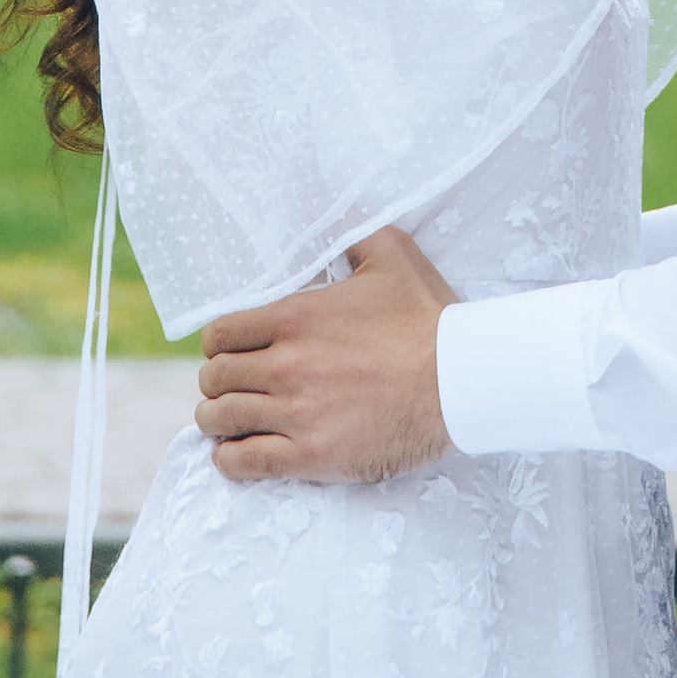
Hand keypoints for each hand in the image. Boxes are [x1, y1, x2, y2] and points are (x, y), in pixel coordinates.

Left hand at [196, 227, 455, 484]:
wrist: (461, 380)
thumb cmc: (428, 319)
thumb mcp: (393, 255)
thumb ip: (354, 232)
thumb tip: (335, 216)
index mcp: (296, 316)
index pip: (220, 333)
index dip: (221, 343)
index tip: (234, 351)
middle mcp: (287, 364)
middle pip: (215, 377)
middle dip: (218, 381)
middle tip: (233, 387)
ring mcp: (297, 413)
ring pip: (220, 419)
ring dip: (218, 419)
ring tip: (229, 421)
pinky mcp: (312, 456)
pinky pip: (244, 462)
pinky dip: (230, 459)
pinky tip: (238, 452)